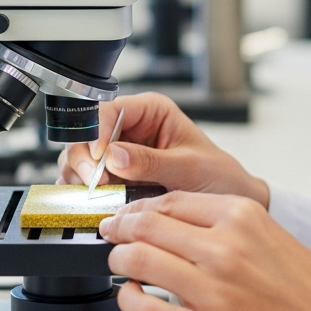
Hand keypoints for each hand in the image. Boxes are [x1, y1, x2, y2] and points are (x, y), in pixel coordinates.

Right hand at [56, 92, 268, 205]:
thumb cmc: (218, 176)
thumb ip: (150, 161)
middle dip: (84, 158)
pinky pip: (87, 180)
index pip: (108, 110)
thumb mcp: (188, 167)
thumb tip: (114, 156)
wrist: (229, 201)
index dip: (96, 132)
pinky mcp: (114, 178)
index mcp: (150, 111)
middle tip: (94, 182)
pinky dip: (85, 192)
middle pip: (86, 133)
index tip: (99, 158)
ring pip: (81, 157)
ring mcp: (119, 153)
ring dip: (81, 176)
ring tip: (98, 194)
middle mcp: (130, 128)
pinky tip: (97, 201)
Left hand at [100, 191, 310, 310]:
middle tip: (112, 234)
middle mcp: (225, 247)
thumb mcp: (268, 233)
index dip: (139, 207)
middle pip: (148, 226)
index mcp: (241, 216)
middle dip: (121, 230)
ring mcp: (213, 288)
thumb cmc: (306, 283)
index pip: (171, 200)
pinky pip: (147, 308)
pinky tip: (134, 297)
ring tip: (121, 265)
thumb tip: (168, 217)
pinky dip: (131, 300)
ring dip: (121, 262)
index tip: (126, 214)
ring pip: (140, 262)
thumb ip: (223, 220)